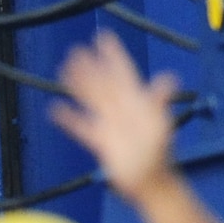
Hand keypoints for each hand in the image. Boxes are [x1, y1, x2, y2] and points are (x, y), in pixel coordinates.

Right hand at [48, 30, 180, 200]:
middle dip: (90, 66)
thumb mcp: (161, 126)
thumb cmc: (159, 158)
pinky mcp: (100, 142)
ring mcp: (109, 125)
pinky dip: (68, 118)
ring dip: (77, 85)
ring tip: (64, 70)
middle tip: (76, 50)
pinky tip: (56, 110)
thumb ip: (160, 101)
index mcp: (137, 102)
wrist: (150, 185)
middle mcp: (122, 109)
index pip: (123, 72)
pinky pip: (81, 126)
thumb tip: (167, 78)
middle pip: (102, 83)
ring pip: (90, 99)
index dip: (113, 54)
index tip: (103, 37)